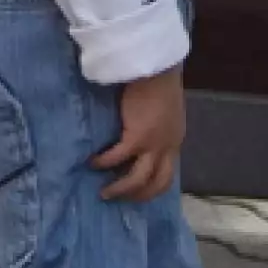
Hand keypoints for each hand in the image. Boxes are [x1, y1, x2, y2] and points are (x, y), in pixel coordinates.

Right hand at [93, 67, 185, 202]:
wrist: (157, 68)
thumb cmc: (160, 84)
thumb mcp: (166, 112)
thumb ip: (158, 128)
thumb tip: (142, 136)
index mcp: (175, 141)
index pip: (168, 174)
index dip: (152, 186)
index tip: (136, 191)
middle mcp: (168, 147)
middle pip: (158, 184)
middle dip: (139, 196)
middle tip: (120, 199)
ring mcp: (154, 144)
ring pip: (139, 179)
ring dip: (120, 189)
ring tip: (104, 192)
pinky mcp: (137, 138)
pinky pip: (117, 158)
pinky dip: (104, 163)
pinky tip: (93, 162)